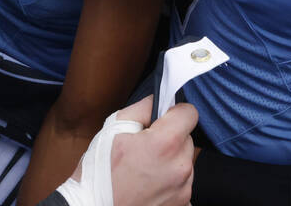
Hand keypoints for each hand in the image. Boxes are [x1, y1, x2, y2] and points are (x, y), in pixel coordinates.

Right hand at [59, 97, 195, 205]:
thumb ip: (142, 107)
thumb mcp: (114, 127)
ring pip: (185, 162)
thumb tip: (159, 99)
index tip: (163, 118)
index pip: (190, 113)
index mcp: (166, 143)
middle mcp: (180, 167)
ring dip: (171, 161)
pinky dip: (170, 183)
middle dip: (171, 138)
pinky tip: (149, 185)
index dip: (175, 111)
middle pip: (187, 139)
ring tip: (145, 169)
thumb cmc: (101, 172)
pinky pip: (182, 184)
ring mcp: (183, 191)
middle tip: (146, 148)